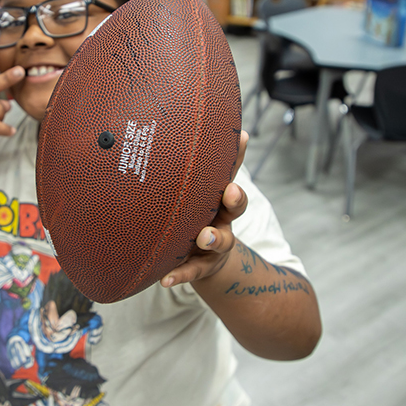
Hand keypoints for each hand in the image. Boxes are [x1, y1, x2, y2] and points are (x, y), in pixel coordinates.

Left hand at [160, 130, 248, 287]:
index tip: (241, 137)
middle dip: (234, 199)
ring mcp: (212, 244)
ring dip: (213, 237)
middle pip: (235, 206)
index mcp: (217, 197)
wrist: (200, 259)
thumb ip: (183, 168)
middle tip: (230, 192)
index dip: (238, 155)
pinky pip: (191, 271)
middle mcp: (220, 218)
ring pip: (219, 240)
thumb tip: (164, 124)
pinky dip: (180, 275)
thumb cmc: (191, 216)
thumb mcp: (192, 193)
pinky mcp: (199, 265)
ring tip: (204, 237)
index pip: (230, 171)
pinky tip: (166, 281)